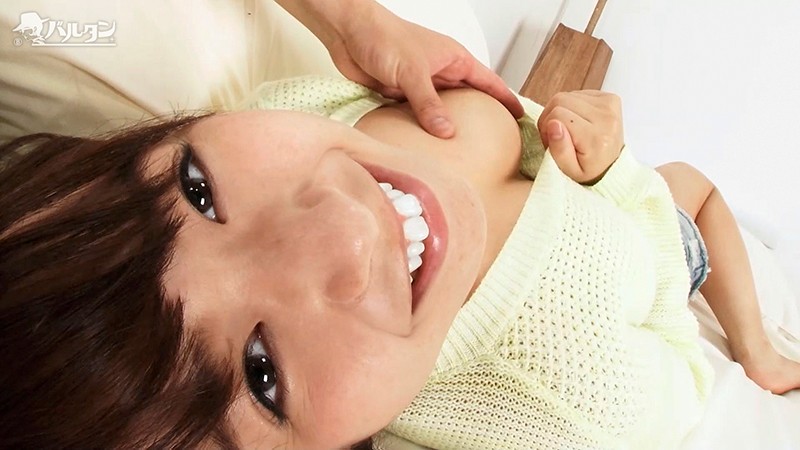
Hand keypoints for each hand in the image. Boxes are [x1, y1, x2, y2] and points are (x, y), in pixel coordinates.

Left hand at [278, 0, 522, 137]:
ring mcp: (421, 85)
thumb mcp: (412, 72)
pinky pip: (417, 117)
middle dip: (479, 121)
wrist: (347, 33)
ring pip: (441, 112)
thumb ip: (429, 104)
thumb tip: (449, 134)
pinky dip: (423, 131)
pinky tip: (429, 148)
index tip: (522, 119)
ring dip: (448, 130)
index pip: (489, 83)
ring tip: (465, 155)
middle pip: (467, 101)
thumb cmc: (384, 37)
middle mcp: (441, 73)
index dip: (506, 100)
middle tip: (495, 146)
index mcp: (454, 59)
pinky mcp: (399, 95)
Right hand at [537, 91, 623, 184]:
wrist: (610, 165)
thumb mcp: (569, 171)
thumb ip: (559, 150)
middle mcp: (607, 117)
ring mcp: (610, 104)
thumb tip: (553, 124)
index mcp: (596, 137)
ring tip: (567, 129)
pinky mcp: (610, 98)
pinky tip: (577, 121)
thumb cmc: (587, 170)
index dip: (547, 127)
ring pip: (567, 95)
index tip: (551, 142)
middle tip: (557, 135)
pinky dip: (572, 106)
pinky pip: (577, 94)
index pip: (557, 115)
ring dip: (561, 111)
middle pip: (560, 100)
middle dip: (551, 117)